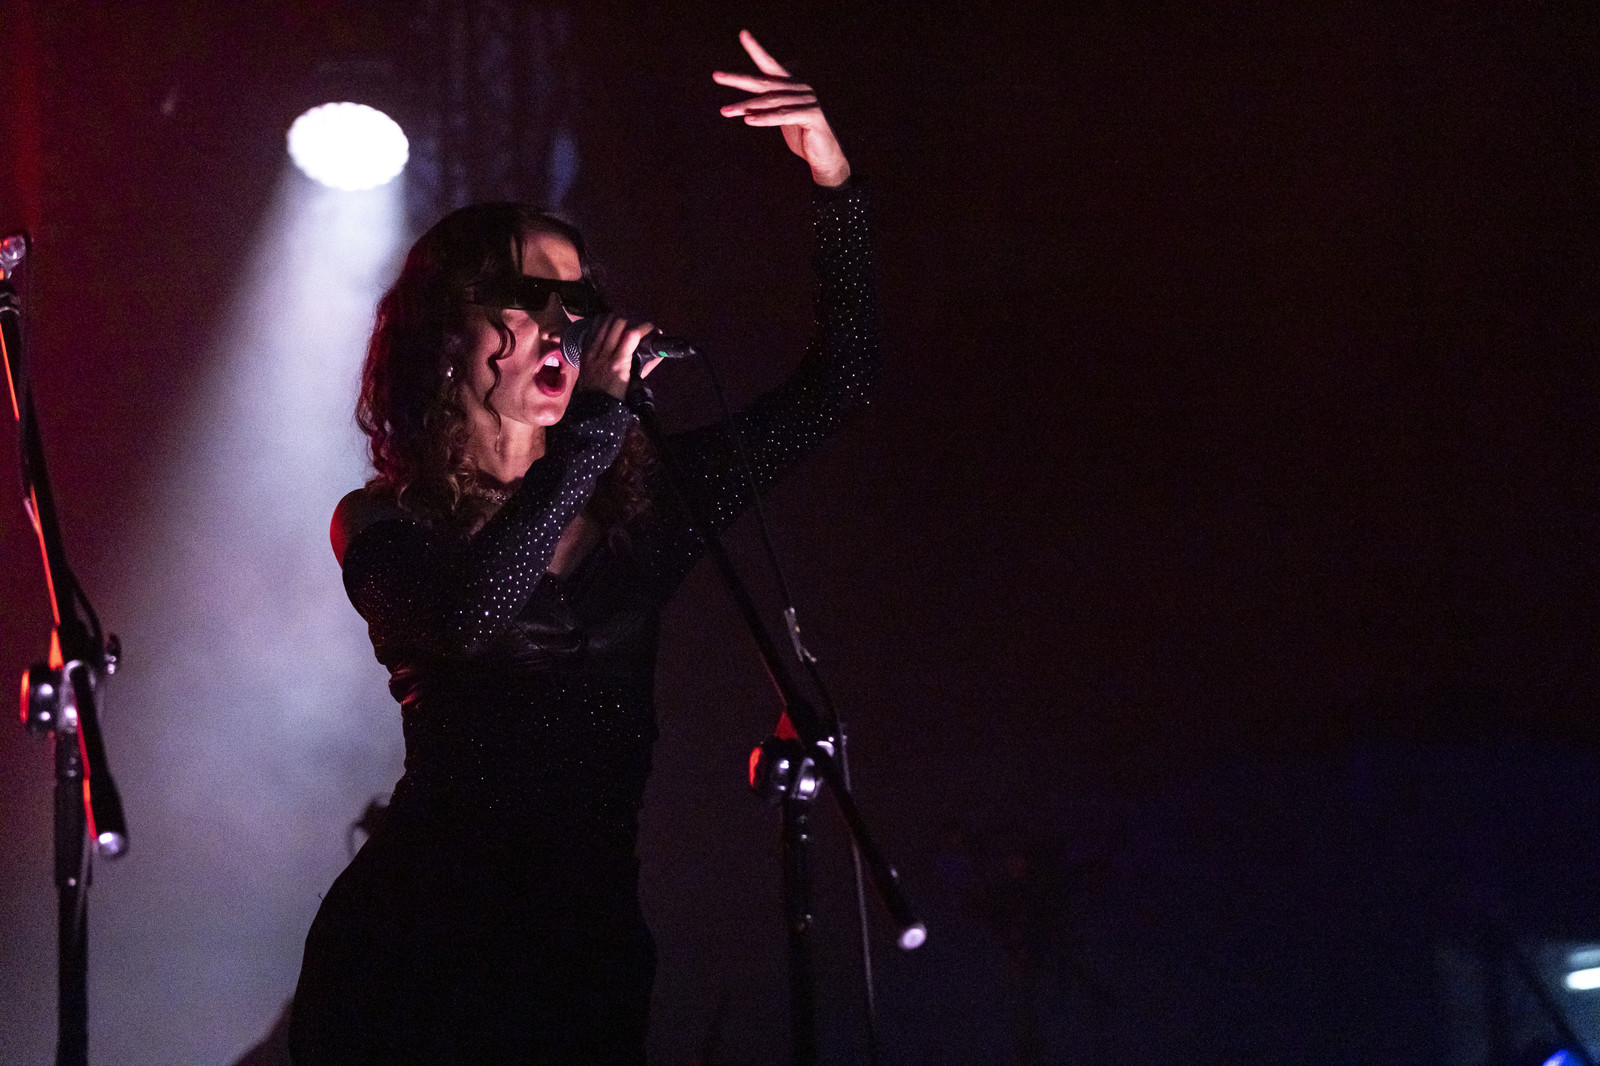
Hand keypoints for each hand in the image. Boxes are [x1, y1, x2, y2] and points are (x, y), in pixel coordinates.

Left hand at [573, 314, 661, 400]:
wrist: (594, 406)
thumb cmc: (616, 396)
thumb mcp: (634, 382)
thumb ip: (647, 366)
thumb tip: (658, 356)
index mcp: (619, 363)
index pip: (632, 335)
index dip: (645, 327)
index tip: (650, 328)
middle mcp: (604, 354)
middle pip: (617, 324)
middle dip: (629, 322)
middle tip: (633, 327)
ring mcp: (592, 352)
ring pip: (603, 323)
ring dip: (614, 321)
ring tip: (620, 325)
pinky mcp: (584, 352)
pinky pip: (592, 331)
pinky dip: (600, 326)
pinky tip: (606, 328)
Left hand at [714, 29, 850, 187]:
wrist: (823, 154)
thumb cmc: (801, 134)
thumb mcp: (781, 116)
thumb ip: (769, 104)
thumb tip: (749, 100)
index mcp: (791, 84)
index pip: (770, 64)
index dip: (756, 49)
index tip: (742, 34)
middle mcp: (799, 88)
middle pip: (764, 82)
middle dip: (738, 79)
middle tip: (717, 76)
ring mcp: (807, 100)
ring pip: (771, 102)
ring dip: (746, 107)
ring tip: (726, 110)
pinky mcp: (812, 115)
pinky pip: (783, 116)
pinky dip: (765, 118)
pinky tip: (749, 120)